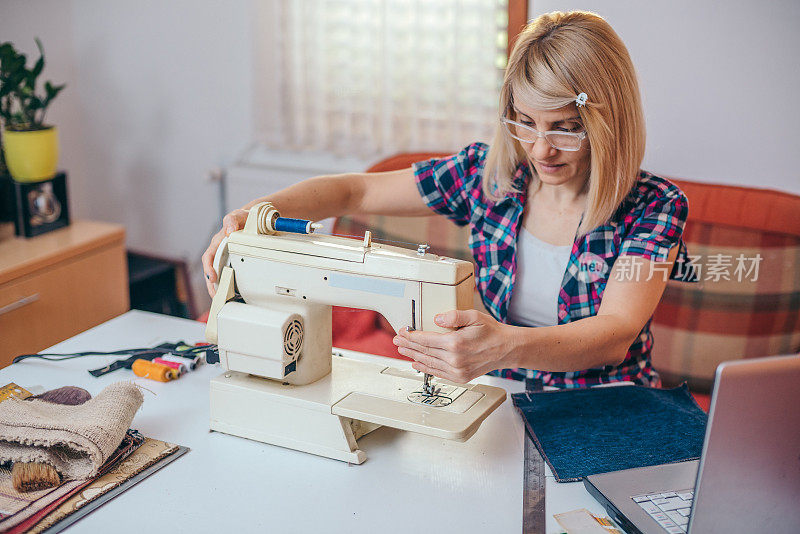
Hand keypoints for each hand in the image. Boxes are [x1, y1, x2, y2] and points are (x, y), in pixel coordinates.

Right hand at [202, 208, 248, 296]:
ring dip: (217, 286)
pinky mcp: (232, 260)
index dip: (209, 268)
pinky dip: (226, 283)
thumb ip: (232, 220)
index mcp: (218, 241)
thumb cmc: (243, 218)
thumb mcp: (238, 216)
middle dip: (211, 283)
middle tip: (215, 295)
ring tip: (220, 298)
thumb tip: (228, 230)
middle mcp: (219, 250)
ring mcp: (224, 256)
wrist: (251, 219)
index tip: (212, 277)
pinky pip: (226, 273)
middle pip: (211, 269)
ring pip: (217, 273)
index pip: (208, 257)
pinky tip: (229, 292)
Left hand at [392, 309, 510, 382]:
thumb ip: (454, 316)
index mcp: (455, 343)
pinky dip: (425, 368)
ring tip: (402, 350)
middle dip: (408, 345)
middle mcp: (454, 359)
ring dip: (413, 356)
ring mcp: (457, 370)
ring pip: (428, 362)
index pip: (425, 339)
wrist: (506, 349)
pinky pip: (437, 373)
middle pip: (424, 351)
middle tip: (397, 340)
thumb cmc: (491, 332)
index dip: (411, 335)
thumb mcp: (474, 316)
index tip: (402, 331)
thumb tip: (436, 319)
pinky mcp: (460, 377)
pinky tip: (416, 363)